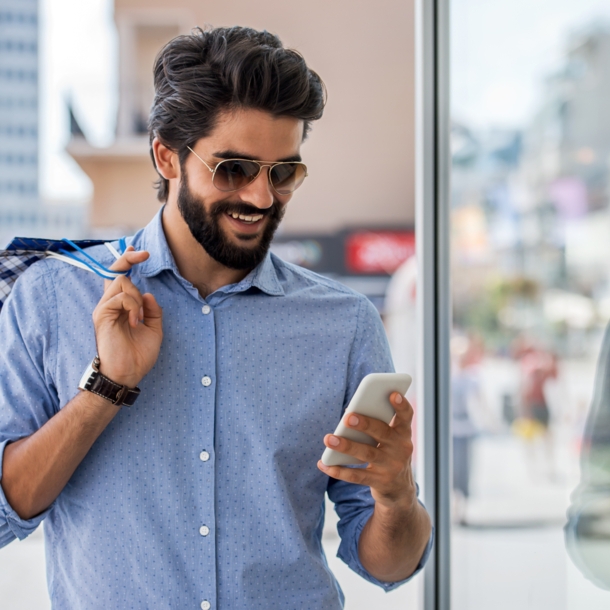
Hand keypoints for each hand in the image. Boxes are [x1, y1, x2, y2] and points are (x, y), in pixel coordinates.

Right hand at [92, 246, 162, 387]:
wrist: (128, 373)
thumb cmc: (139, 355)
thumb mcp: (154, 329)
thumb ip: (152, 310)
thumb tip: (148, 293)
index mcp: (121, 307)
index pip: (120, 277)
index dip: (126, 261)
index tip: (136, 249)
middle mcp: (110, 304)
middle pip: (116, 271)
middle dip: (129, 259)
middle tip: (144, 255)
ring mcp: (104, 308)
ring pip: (122, 282)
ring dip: (137, 297)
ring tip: (140, 317)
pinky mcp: (102, 314)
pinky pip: (121, 297)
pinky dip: (133, 306)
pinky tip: (135, 322)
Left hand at [317, 393, 416, 509]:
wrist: (399, 490)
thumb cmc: (389, 453)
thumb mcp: (390, 439)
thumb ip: (376, 424)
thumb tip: (348, 413)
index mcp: (403, 433)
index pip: (406, 417)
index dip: (401, 405)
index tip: (393, 393)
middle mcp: (400, 449)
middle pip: (382, 433)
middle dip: (365, 424)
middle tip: (347, 417)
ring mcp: (391, 467)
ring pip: (367, 453)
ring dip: (346, 446)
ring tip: (329, 439)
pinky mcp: (380, 482)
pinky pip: (356, 476)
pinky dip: (338, 471)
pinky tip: (323, 464)